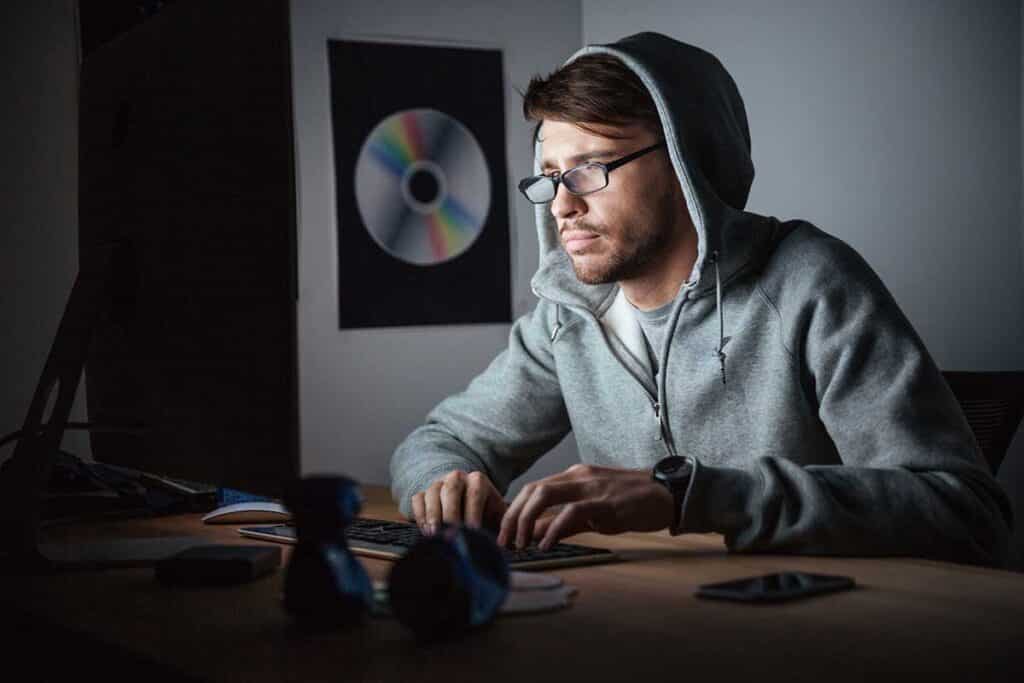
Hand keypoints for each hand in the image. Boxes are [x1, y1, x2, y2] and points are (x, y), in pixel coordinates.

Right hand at [410, 470, 506, 534]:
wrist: (468, 505)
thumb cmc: (486, 515)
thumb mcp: (498, 517)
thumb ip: (506, 528)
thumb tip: (513, 546)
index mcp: (478, 481)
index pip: (475, 493)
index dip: (473, 512)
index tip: (473, 532)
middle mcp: (457, 477)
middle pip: (451, 490)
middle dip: (450, 512)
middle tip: (450, 532)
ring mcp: (438, 484)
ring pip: (432, 493)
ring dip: (432, 514)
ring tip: (435, 534)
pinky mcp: (423, 493)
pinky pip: (418, 500)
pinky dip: (420, 515)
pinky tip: (425, 531)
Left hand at [497, 464, 673, 550]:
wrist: (667, 494)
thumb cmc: (631, 503)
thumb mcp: (593, 511)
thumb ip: (564, 522)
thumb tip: (536, 535)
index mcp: (573, 477)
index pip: (532, 488)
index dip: (513, 511)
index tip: (505, 534)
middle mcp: (578, 476)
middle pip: (532, 489)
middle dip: (512, 516)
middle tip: (504, 542)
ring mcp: (591, 487)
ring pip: (545, 494)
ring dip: (526, 520)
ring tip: (520, 544)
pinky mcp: (605, 502)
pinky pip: (571, 512)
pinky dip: (553, 528)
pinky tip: (545, 545)